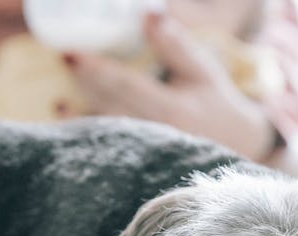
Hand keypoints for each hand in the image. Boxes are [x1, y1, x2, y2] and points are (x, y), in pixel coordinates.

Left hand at [64, 13, 274, 160]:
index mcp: (171, 109)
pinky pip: (111, 144)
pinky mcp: (143, 158)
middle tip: (63, 59)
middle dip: (84, 83)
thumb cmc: (218, 104)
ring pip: (106, 128)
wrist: (238, 148)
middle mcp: (155, 133)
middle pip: (109, 105)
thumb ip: (174, 45)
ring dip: (80, 113)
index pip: (125, 85)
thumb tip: (149, 14)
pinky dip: (89, 133)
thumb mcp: (203, 71)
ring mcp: (148, 150)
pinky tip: (71, 123)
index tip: (72, 54)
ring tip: (59, 103)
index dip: (96, 69)